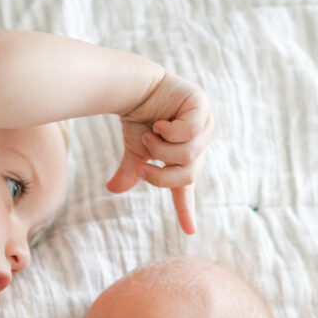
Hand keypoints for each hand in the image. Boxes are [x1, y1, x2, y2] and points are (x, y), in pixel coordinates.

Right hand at [106, 70, 213, 234]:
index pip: (186, 188)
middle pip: (188, 175)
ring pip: (189, 154)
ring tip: (152, 134)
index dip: (186, 209)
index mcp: (186, 158)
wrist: (136, 86)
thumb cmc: (138, 118)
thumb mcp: (135, 150)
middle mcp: (199, 144)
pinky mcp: (201, 107)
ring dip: (162, 149)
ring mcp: (204, 124)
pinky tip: (162, 122)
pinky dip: (171, 131)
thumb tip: (113, 190)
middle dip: (161, 174)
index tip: (190, 231)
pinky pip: (191, 131)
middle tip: (143, 167)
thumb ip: (131, 171)